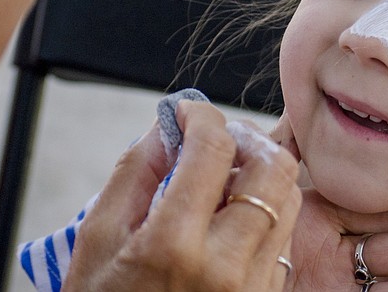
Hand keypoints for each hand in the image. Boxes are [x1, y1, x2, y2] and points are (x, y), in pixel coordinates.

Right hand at [64, 100, 300, 290]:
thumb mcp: (98, 239)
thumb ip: (134, 171)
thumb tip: (169, 125)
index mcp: (173, 245)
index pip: (214, 150)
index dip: (203, 116)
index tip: (189, 113)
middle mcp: (226, 264)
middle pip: (273, 166)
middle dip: (247, 137)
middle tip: (219, 139)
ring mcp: (255, 284)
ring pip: (290, 196)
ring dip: (263, 171)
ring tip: (229, 174)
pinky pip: (286, 234)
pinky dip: (268, 208)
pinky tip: (237, 210)